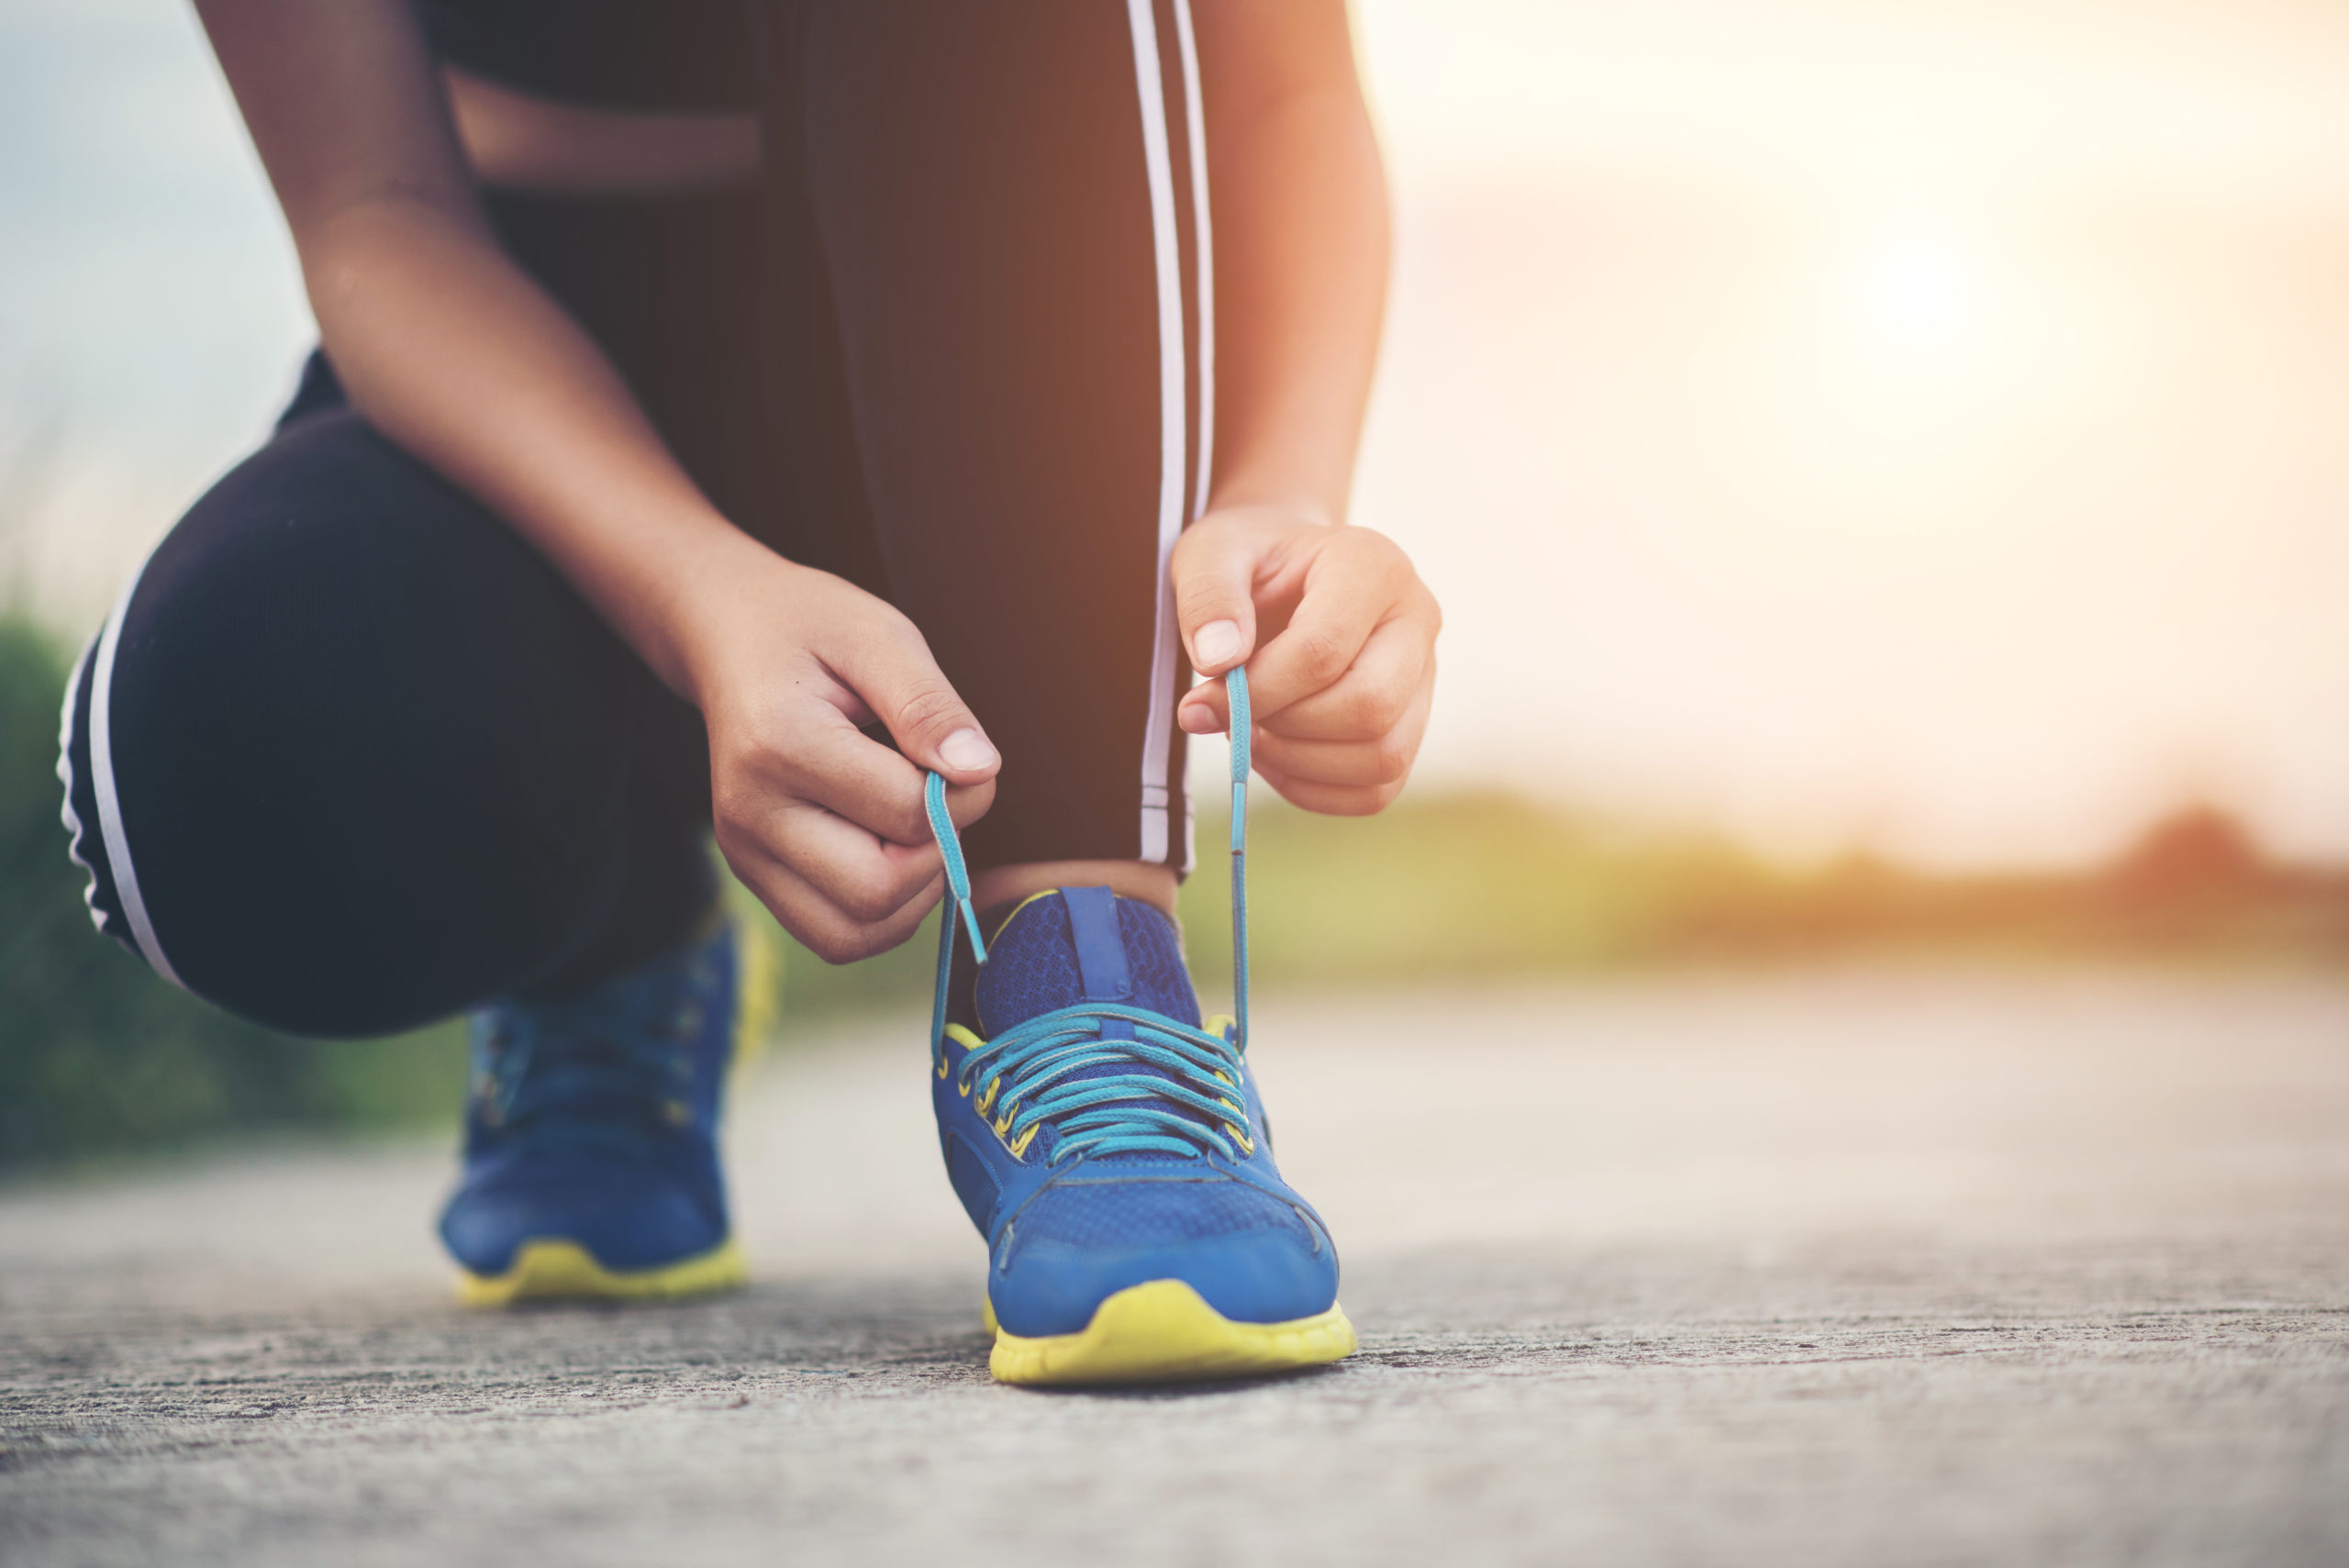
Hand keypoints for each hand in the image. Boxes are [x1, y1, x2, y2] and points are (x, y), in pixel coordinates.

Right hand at [679, 543, 998, 961]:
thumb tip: (981, 771)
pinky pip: (834, 936)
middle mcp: (748, 813)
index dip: (963, 793)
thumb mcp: (879, 637)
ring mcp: (744, 853)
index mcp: (778, 743)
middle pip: (876, 891)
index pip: (905, 814)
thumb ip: (929, 706)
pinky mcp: (754, 876)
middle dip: (937, 853)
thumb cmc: (811, 628)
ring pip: (854, 933)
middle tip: (938, 795)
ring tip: (913, 824)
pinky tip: (893, 851)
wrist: (728, 636)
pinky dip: (883, 912)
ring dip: (913, 892)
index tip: (962, 755)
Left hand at [1171, 503, 1438, 814]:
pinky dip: (1315, 790)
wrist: (1283, 572)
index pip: (1323, 651)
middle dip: (1287, 729)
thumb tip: (1218, 661)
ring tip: (1251, 736)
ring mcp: (1424, 676)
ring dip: (1300, 765)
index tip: (1200, 702)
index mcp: (1372, 566)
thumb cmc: (1247, 562)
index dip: (1258, 691)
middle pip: (1371, 707)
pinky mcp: (1413, 724)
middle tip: (1234, 719)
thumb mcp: (1209, 556)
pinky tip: (1273, 756)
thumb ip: (1207, 598)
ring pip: (1384, 757)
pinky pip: (1378, 788)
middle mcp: (1416, 619)